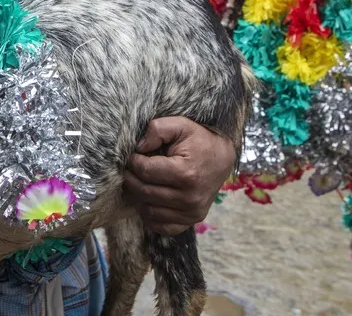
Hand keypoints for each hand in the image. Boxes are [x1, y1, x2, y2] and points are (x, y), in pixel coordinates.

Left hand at [123, 117, 237, 235]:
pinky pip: (161, 226)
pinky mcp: (192, 220)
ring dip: (137, 197)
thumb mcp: (181, 125)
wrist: (223, 158)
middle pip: (144, 192)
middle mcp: (189, 197)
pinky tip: (148, 200)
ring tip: (138, 182)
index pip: (145, 171)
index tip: (132, 155)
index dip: (133, 162)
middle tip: (129, 169)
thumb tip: (138, 147)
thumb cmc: (200, 140)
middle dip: (131, 179)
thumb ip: (157, 130)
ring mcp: (192, 212)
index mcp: (185, 174)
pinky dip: (149, 216)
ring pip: (149, 210)